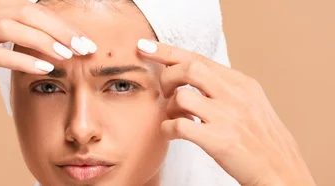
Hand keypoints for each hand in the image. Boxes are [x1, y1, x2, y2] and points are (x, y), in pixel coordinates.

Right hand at [0, 0, 95, 92]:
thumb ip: (16, 29)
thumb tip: (50, 38)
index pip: (36, 9)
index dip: (62, 24)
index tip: (83, 40)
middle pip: (30, 13)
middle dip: (61, 31)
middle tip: (84, 48)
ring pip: (16, 28)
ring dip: (46, 41)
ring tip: (68, 56)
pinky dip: (24, 59)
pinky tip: (43, 67)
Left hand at [136, 39, 315, 185]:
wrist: (281, 170)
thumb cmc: (262, 140)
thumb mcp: (250, 102)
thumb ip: (224, 86)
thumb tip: (193, 72)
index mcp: (241, 83)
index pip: (198, 58)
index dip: (167, 51)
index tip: (145, 47)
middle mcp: (234, 95)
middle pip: (188, 69)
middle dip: (167, 78)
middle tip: (165, 92)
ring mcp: (227, 117)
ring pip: (181, 97)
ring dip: (168, 107)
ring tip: (174, 117)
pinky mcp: (219, 141)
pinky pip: (179, 126)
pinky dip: (167, 128)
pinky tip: (172, 134)